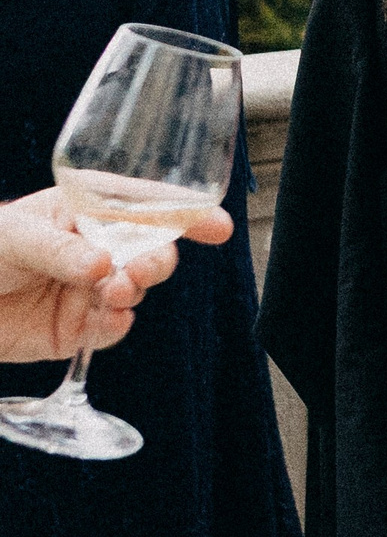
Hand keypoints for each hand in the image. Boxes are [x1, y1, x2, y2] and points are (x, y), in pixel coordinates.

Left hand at [0, 189, 229, 363]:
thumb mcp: (13, 235)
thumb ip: (59, 249)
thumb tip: (102, 266)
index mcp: (86, 212)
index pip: (146, 206)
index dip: (187, 212)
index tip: (216, 225)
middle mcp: (97, 249)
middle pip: (152, 250)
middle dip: (158, 259)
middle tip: (142, 270)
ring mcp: (90, 290)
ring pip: (136, 290)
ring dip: (133, 290)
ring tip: (113, 292)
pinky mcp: (77, 330)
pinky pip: (112, 329)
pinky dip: (114, 325)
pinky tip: (105, 319)